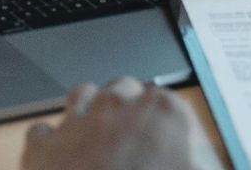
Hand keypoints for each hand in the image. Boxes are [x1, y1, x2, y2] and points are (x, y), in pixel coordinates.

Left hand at [21, 79, 223, 169]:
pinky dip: (51, 141)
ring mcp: (76, 122)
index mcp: (162, 114)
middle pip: (123, 89)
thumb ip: (202, 167)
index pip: (169, 102)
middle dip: (127, 108)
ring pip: (82, 95)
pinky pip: (43, 130)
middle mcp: (117, 106)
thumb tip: (207, 167)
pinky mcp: (43, 146)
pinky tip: (61, 157)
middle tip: (134, 139)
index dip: (167, 123)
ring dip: (90, 110)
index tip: (170, 141)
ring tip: (98, 136)